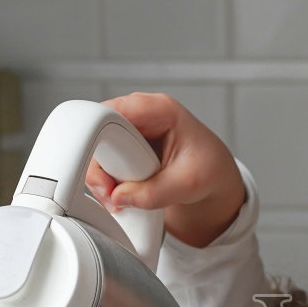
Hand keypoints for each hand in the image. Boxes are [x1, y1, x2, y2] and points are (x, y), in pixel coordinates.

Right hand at [88, 92, 246, 247]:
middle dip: (99, 167)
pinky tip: (120, 193)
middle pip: (96, 131)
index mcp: (160, 109)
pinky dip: (105, 180)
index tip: (105, 173)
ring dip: (101, 177)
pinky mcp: (121, 144)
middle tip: (113, 192)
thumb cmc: (208, 169)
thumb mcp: (189, 185)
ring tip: (120, 197)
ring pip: (94, 148)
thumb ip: (154, 193)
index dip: (99, 139)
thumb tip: (119, 197)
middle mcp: (139, 112)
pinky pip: (99, 159)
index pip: (112, 112)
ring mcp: (128, 127)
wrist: (214, 176)